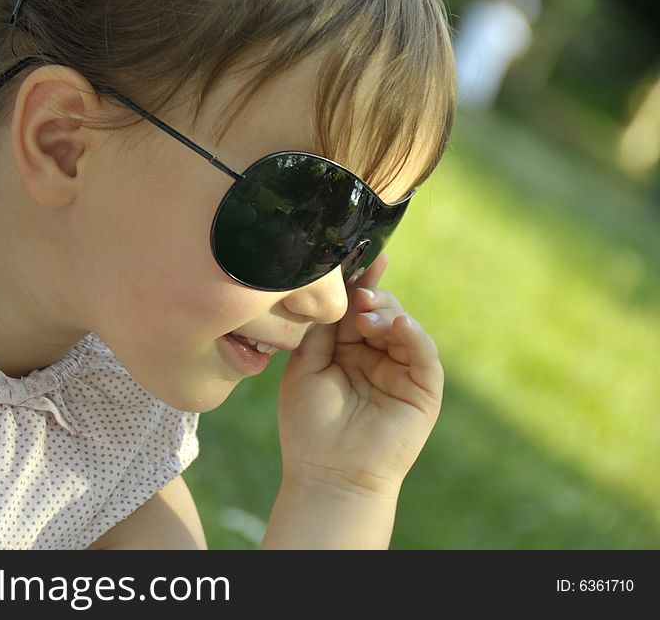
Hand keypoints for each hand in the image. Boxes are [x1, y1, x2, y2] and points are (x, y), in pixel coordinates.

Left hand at [277, 251, 443, 499]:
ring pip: (403, 326)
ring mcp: (401, 371)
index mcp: (346, 349)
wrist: (327, 473)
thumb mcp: (306, 365)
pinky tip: (396, 326)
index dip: (357, 283)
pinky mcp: (423, 389)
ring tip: (366, 314)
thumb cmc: (309, 424)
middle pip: (381, 310)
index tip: (357, 257)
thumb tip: (332, 288)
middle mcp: (375, 356)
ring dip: (388, 313)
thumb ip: (320, 328)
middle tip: (358, 291)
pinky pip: (424, 354)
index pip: (354, 309)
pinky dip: (413, 334)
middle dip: (371, 295)